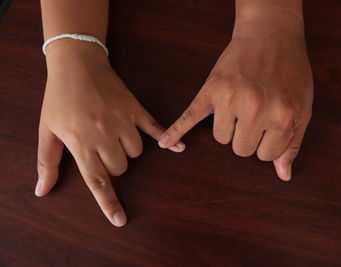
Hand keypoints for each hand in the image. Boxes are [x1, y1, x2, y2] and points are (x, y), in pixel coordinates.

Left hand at [36, 40, 184, 226]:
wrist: (77, 64)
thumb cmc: (59, 98)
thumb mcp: (47, 130)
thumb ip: (47, 162)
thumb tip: (42, 191)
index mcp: (81, 142)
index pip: (97, 180)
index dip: (109, 203)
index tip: (120, 220)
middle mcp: (104, 134)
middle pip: (120, 167)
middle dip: (112, 165)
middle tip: (100, 147)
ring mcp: (122, 121)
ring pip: (135, 152)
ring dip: (126, 151)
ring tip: (114, 134)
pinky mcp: (135, 110)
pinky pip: (155, 128)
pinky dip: (168, 139)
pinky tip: (179, 148)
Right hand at [158, 10, 312, 180]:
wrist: (271, 34)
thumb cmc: (290, 72)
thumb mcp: (303, 108)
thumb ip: (293, 144)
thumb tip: (283, 175)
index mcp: (281, 117)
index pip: (265, 156)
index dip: (268, 143)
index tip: (270, 126)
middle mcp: (254, 110)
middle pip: (240, 149)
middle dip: (248, 136)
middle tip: (256, 113)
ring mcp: (229, 99)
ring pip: (220, 137)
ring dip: (228, 128)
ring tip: (239, 104)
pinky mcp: (211, 90)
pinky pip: (189, 116)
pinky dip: (176, 130)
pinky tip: (166, 143)